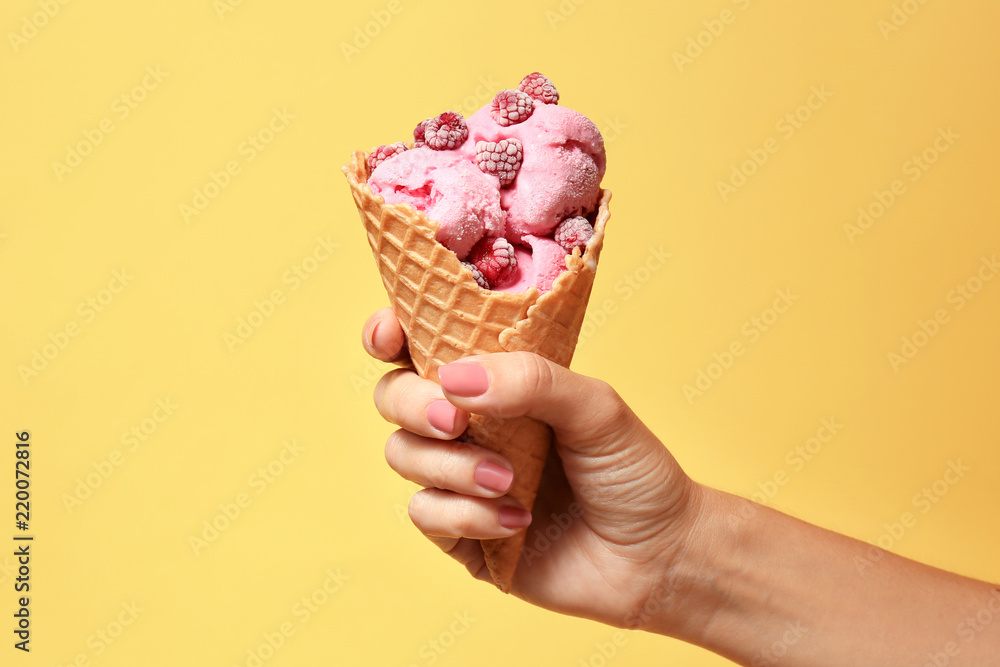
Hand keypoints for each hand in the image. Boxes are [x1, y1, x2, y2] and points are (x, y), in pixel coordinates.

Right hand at [362, 307, 704, 630]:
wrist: (658, 555)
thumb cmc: (631, 470)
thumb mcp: (595, 407)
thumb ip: (531, 380)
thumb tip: (454, 378)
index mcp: (496, 382)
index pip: (423, 346)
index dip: (390, 334)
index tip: (389, 334)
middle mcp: (469, 425)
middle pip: (395, 397)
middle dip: (414, 405)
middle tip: (456, 422)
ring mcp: (460, 480)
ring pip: (404, 454)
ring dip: (451, 466)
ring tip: (508, 480)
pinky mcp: (460, 533)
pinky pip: (425, 513)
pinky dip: (467, 515)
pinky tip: (518, 521)